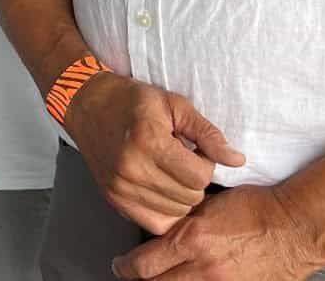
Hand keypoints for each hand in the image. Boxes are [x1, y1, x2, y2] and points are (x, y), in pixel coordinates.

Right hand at [65, 73, 244, 234]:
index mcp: (149, 141)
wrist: (86, 105)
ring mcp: (121, 187)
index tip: (193, 150)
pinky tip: (160, 188)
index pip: (200, 176)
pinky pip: (154, 223)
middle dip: (194, 180)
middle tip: (180, 159)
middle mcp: (133, 168)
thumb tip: (237, 160)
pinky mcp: (114, 199)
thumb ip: (207, 133)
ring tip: (168, 171)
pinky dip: (164, 210)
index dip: (204, 162)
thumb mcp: (174, 105)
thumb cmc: (131, 101)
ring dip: (180, 195)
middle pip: (190, 197)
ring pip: (176, 213)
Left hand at [111, 184, 324, 279]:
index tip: (121, 265)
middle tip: (133, 274)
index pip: (143, 265)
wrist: (295, 226)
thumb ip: (182, 219)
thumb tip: (160, 224)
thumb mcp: (208, 204)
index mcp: (192, 240)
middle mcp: (204, 268)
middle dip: (140, 280)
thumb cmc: (257, 208)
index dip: (125, 267)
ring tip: (160, 278)